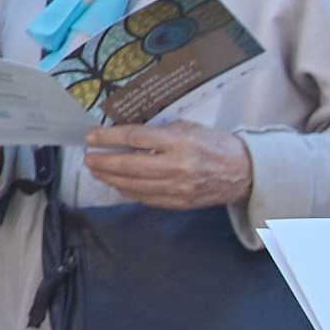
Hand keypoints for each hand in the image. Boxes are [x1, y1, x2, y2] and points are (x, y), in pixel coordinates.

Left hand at [76, 119, 255, 207]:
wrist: (242, 172)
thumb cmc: (213, 144)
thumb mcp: (188, 127)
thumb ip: (159, 132)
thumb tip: (127, 135)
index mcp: (178, 141)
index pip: (135, 138)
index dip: (109, 138)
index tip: (91, 137)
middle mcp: (176, 166)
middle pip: (130, 165)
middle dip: (104, 162)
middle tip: (88, 158)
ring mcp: (177, 187)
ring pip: (134, 185)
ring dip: (111, 178)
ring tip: (96, 171)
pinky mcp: (179, 202)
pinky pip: (146, 198)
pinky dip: (128, 191)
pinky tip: (117, 185)